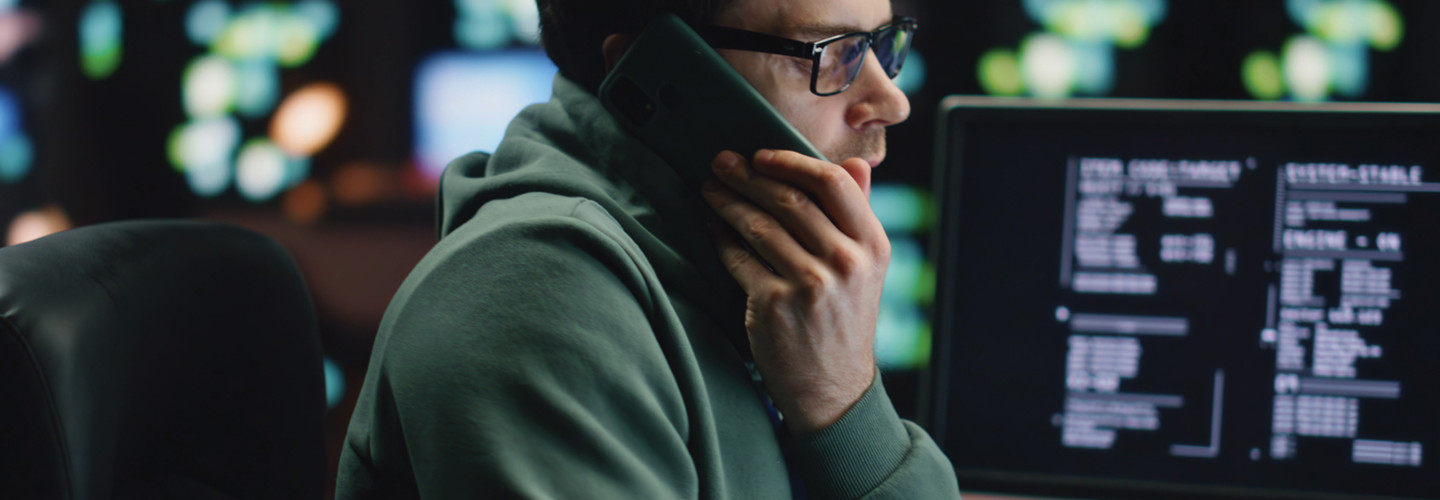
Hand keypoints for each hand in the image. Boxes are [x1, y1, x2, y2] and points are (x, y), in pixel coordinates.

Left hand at [700, 149, 889, 432]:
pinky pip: (739, 259)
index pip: (832, 183)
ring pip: (759, 226)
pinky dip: (721, 239)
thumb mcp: (867, 268)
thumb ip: (859, 215)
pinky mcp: (775, 305)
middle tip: (720, 162)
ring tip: (709, 188)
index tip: (761, 155)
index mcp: (872, 245)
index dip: (792, 161)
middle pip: (788, 199)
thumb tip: (855, 164)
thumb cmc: (844, 319)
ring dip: (727, 202)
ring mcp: (810, 284)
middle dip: (747, 175)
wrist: (833, 388)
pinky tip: (712, 227)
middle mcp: (846, 261)